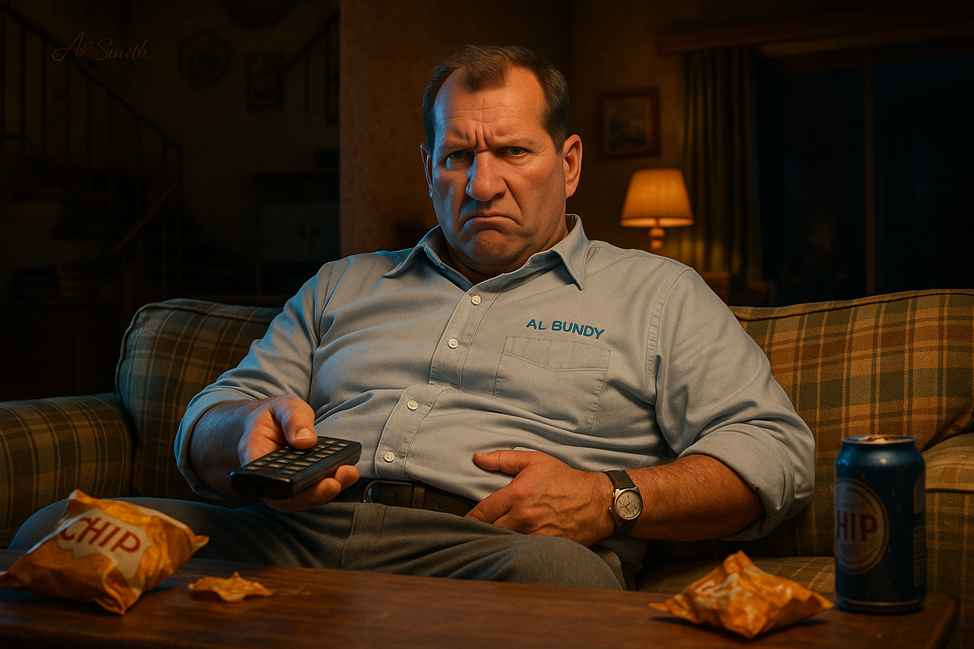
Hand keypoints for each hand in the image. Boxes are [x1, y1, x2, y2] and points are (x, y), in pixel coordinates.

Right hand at [236, 395, 358, 511]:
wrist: (266, 423)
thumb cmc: (273, 416)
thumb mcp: (283, 407)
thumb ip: (292, 420)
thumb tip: (306, 441)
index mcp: (253, 456)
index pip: (267, 479)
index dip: (289, 488)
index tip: (306, 481)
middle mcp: (265, 478)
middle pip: (287, 497)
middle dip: (314, 493)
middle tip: (336, 482)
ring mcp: (281, 485)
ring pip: (301, 498)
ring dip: (326, 491)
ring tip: (348, 474)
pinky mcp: (297, 485)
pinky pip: (311, 491)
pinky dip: (330, 485)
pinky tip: (347, 474)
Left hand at [466, 450, 613, 545]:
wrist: (596, 502)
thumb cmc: (564, 479)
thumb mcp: (535, 461)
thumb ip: (503, 459)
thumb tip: (477, 458)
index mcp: (517, 495)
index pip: (482, 512)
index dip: (469, 518)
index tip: (464, 521)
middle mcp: (522, 517)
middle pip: (489, 532)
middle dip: (480, 532)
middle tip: (473, 532)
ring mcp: (533, 535)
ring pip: (503, 544)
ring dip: (494, 542)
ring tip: (487, 542)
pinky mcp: (544, 548)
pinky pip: (521, 552)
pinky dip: (512, 551)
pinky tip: (508, 550)